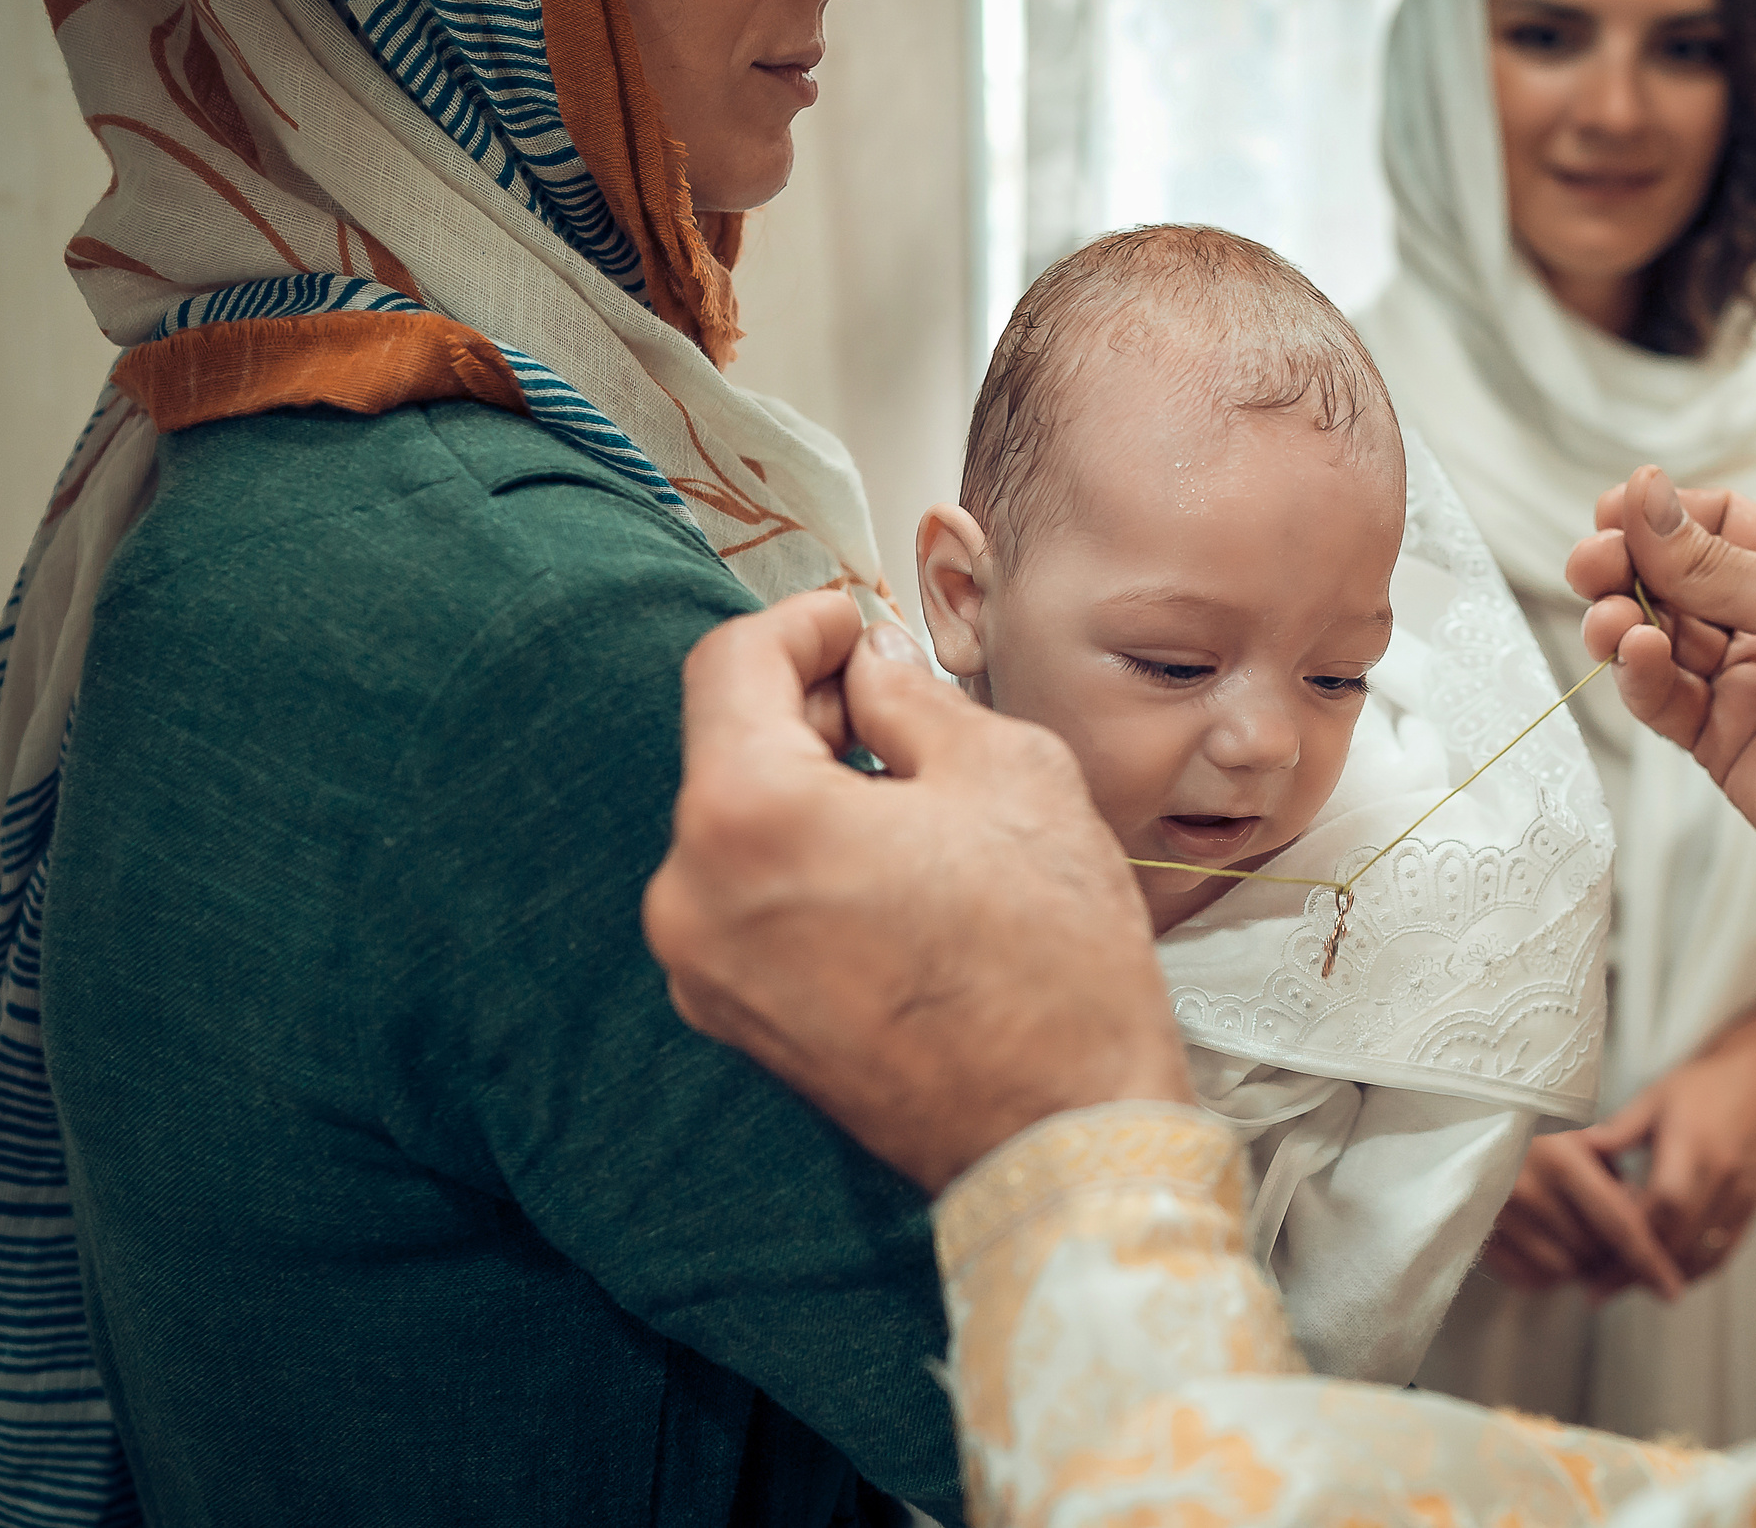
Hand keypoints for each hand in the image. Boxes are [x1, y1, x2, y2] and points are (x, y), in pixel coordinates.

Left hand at [643, 591, 1191, 1193]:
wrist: (1063, 1131)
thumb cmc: (1049, 965)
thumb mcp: (1007, 773)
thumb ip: (914, 700)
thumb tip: (873, 676)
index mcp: (746, 817)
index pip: (732, 667)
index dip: (799, 624)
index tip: (850, 624)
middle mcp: (692, 898)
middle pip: (727, 750)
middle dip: (808, 709)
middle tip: (892, 696)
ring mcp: (705, 972)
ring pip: (737, 830)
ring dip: (808, 788)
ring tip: (910, 792)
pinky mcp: (736, 1021)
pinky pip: (749, 902)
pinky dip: (803, 862)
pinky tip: (891, 867)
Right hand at [1481, 1133, 1684, 1300]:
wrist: (1460, 1114)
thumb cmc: (1530, 1118)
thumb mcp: (1575, 1133)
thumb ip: (1611, 1177)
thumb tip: (1641, 1228)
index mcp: (1559, 1159)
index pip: (1619, 1225)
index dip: (1649, 1262)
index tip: (1671, 1291)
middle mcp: (1527, 1190)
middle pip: (1592, 1252)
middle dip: (1610, 1251)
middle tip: (1609, 1231)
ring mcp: (1497, 1215)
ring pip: (1561, 1271)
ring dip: (1578, 1263)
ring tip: (1575, 1231)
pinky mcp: (1476, 1233)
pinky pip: (1527, 1278)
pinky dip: (1546, 1272)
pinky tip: (1549, 1243)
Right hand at [1565, 467, 1755, 923]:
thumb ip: (1718, 563)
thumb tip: (1643, 497)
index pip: (1718, 524)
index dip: (1663, 515)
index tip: (1615, 509)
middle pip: (1677, 579)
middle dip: (1628, 566)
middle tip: (1590, 564)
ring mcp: (1748, 686)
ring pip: (1660, 640)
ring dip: (1623, 621)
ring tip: (1609, 618)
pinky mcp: (1725, 746)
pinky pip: (1665, 701)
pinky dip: (1641, 675)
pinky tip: (1639, 654)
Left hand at [1578, 1039, 1755, 1283]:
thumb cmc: (1700, 1086)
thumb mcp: (1652, 1099)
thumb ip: (1616, 1132)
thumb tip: (1572, 1150)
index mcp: (1693, 1144)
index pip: (1663, 1205)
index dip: (1629, 1238)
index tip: (1595, 1260)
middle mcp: (1722, 1174)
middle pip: (1679, 1240)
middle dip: (1636, 1272)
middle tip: (1598, 1290)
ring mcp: (1742, 1193)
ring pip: (1702, 1255)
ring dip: (1662, 1277)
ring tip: (1622, 1287)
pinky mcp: (1753, 1205)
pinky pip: (1722, 1252)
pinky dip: (1691, 1270)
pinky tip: (1662, 1274)